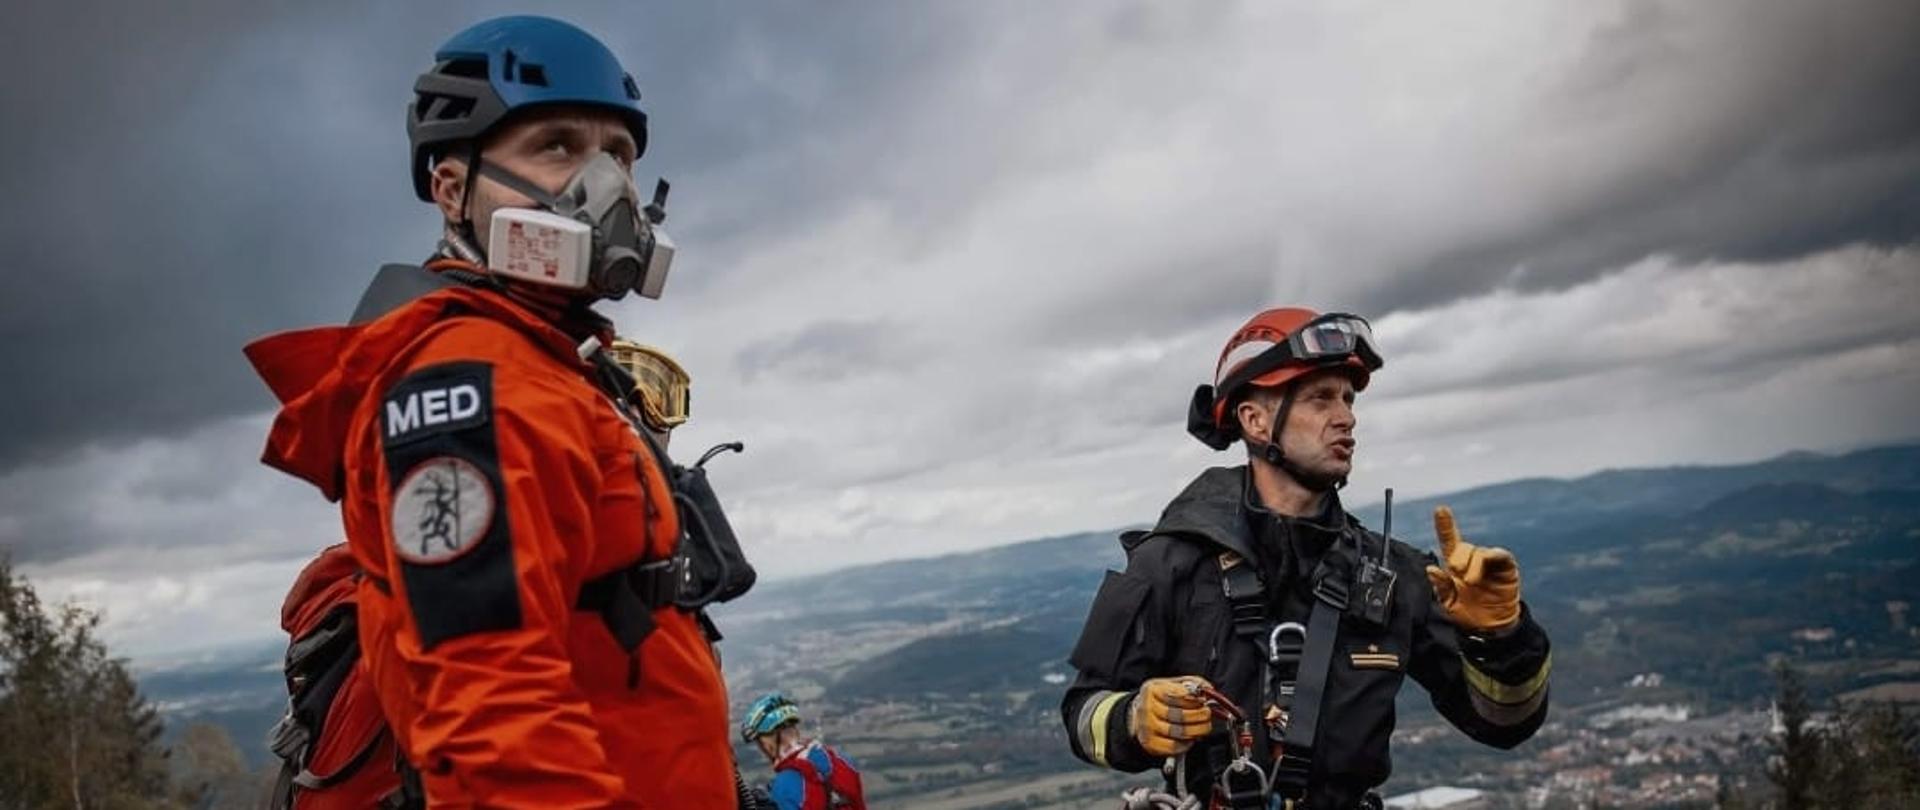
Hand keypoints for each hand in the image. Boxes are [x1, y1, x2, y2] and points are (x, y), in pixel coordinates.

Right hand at [1128, 676, 1215, 757]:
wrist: (1139, 715)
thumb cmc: (1160, 699)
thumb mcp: (1172, 685)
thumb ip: (1191, 684)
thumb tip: (1207, 688)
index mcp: (1152, 690)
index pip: (1177, 695)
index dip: (1194, 700)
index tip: (1204, 701)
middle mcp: (1146, 708)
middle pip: (1180, 715)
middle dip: (1199, 716)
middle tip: (1207, 714)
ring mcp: (1147, 727)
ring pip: (1179, 732)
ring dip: (1197, 731)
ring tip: (1203, 727)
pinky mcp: (1150, 743)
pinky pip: (1174, 747)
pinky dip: (1187, 744)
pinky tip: (1191, 738)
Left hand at [1424, 506, 1521, 632]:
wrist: (1490, 630)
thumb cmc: (1468, 614)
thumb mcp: (1449, 603)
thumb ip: (1441, 586)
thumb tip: (1431, 569)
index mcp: (1456, 566)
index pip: (1449, 541)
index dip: (1445, 525)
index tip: (1440, 509)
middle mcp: (1472, 561)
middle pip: (1463, 547)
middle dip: (1458, 557)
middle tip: (1457, 571)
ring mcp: (1490, 564)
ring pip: (1479, 552)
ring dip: (1473, 565)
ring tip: (1471, 582)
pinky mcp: (1506, 569)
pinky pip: (1500, 555)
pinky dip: (1493, 557)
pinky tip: (1487, 566)